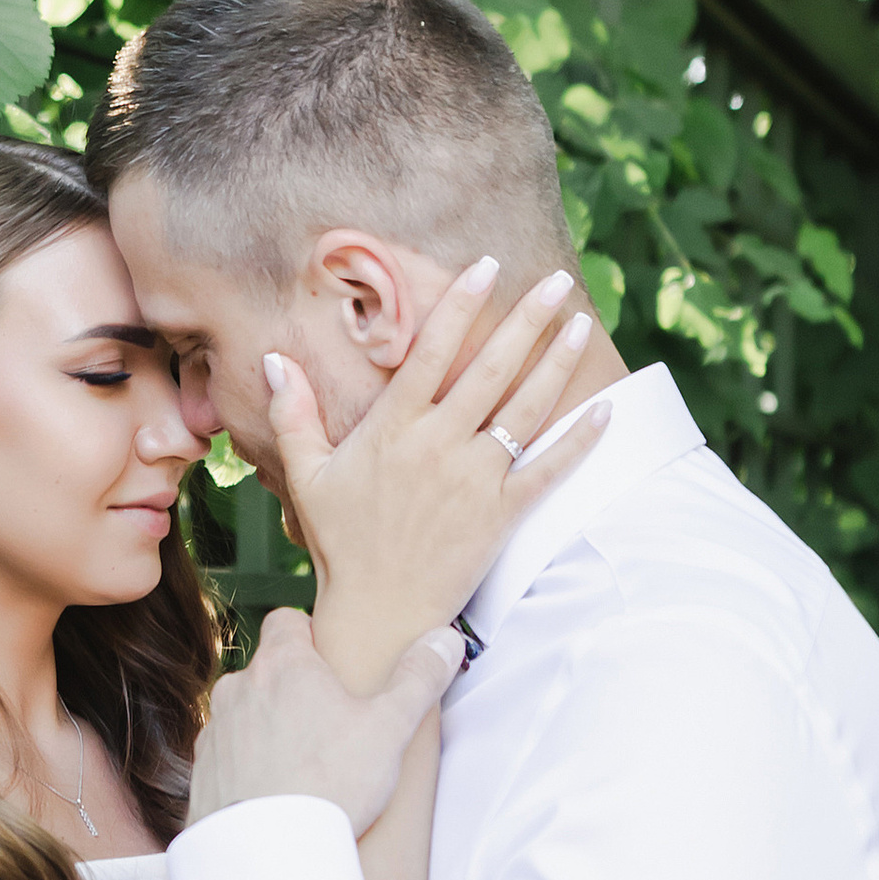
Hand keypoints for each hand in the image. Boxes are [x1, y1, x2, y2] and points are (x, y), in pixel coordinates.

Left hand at [187, 610, 464, 835]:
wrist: (269, 854)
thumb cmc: (330, 784)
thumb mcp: (390, 727)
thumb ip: (419, 678)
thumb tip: (445, 639)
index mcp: (282, 664)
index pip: (286, 620)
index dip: (310, 635)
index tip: (333, 662)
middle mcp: (238, 688)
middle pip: (267, 670)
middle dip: (293, 688)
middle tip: (329, 722)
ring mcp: (215, 731)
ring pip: (245, 714)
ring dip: (267, 727)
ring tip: (302, 764)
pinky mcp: (202, 773)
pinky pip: (228, 756)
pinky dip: (247, 766)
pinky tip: (274, 793)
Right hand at [266, 262, 608, 689]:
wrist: (378, 612)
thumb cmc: (341, 541)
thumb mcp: (308, 475)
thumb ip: (294, 414)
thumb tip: (273, 359)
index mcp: (393, 428)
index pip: (431, 352)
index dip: (461, 306)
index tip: (487, 267)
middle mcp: (438, 446)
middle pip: (491, 369)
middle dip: (527, 319)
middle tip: (556, 279)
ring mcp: (474, 480)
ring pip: (525, 410)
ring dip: (557, 363)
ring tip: (581, 323)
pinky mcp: (502, 514)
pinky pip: (548, 470)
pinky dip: (580, 440)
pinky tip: (605, 409)